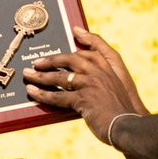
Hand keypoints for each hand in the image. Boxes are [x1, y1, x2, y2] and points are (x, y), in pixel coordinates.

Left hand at [23, 26, 149, 144]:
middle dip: (52, 59)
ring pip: (61, 77)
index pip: (93, 50)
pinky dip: (43, 94)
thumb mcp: (121, 91)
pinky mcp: (83, 99)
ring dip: (41, 76)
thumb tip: (93, 77)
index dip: (83, 41)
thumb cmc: (123, 112)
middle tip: (37, 62)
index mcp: (110, 70)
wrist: (129, 126)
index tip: (74, 32)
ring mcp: (91, 85)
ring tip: (28, 75)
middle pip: (71, 59)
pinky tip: (33, 92)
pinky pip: (58, 96)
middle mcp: (99, 73)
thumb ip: (107, 80)